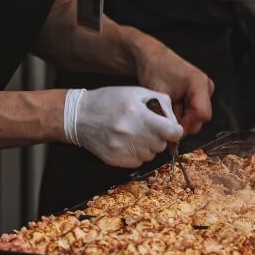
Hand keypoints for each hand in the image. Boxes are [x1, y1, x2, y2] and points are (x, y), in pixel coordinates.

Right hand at [65, 87, 182, 168]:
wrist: (79, 116)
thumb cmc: (110, 101)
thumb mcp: (137, 92)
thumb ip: (161, 104)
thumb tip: (175, 124)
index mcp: (137, 113)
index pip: (171, 132)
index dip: (174, 131)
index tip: (171, 129)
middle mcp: (130, 132)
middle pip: (162, 144)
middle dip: (159, 137)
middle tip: (146, 127)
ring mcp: (122, 148)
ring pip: (151, 155)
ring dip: (148, 146)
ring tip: (134, 134)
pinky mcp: (116, 160)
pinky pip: (139, 162)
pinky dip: (137, 154)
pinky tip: (127, 143)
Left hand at [133, 41, 213, 135]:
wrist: (152, 57)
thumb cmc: (155, 70)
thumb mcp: (158, 96)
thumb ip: (166, 118)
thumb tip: (171, 142)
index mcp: (199, 83)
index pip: (201, 114)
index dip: (186, 124)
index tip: (170, 126)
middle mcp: (206, 87)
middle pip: (200, 118)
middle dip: (182, 124)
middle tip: (164, 118)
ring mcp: (204, 91)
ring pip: (197, 118)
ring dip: (180, 120)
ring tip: (166, 109)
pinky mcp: (199, 95)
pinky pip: (194, 112)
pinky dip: (181, 115)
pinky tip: (170, 110)